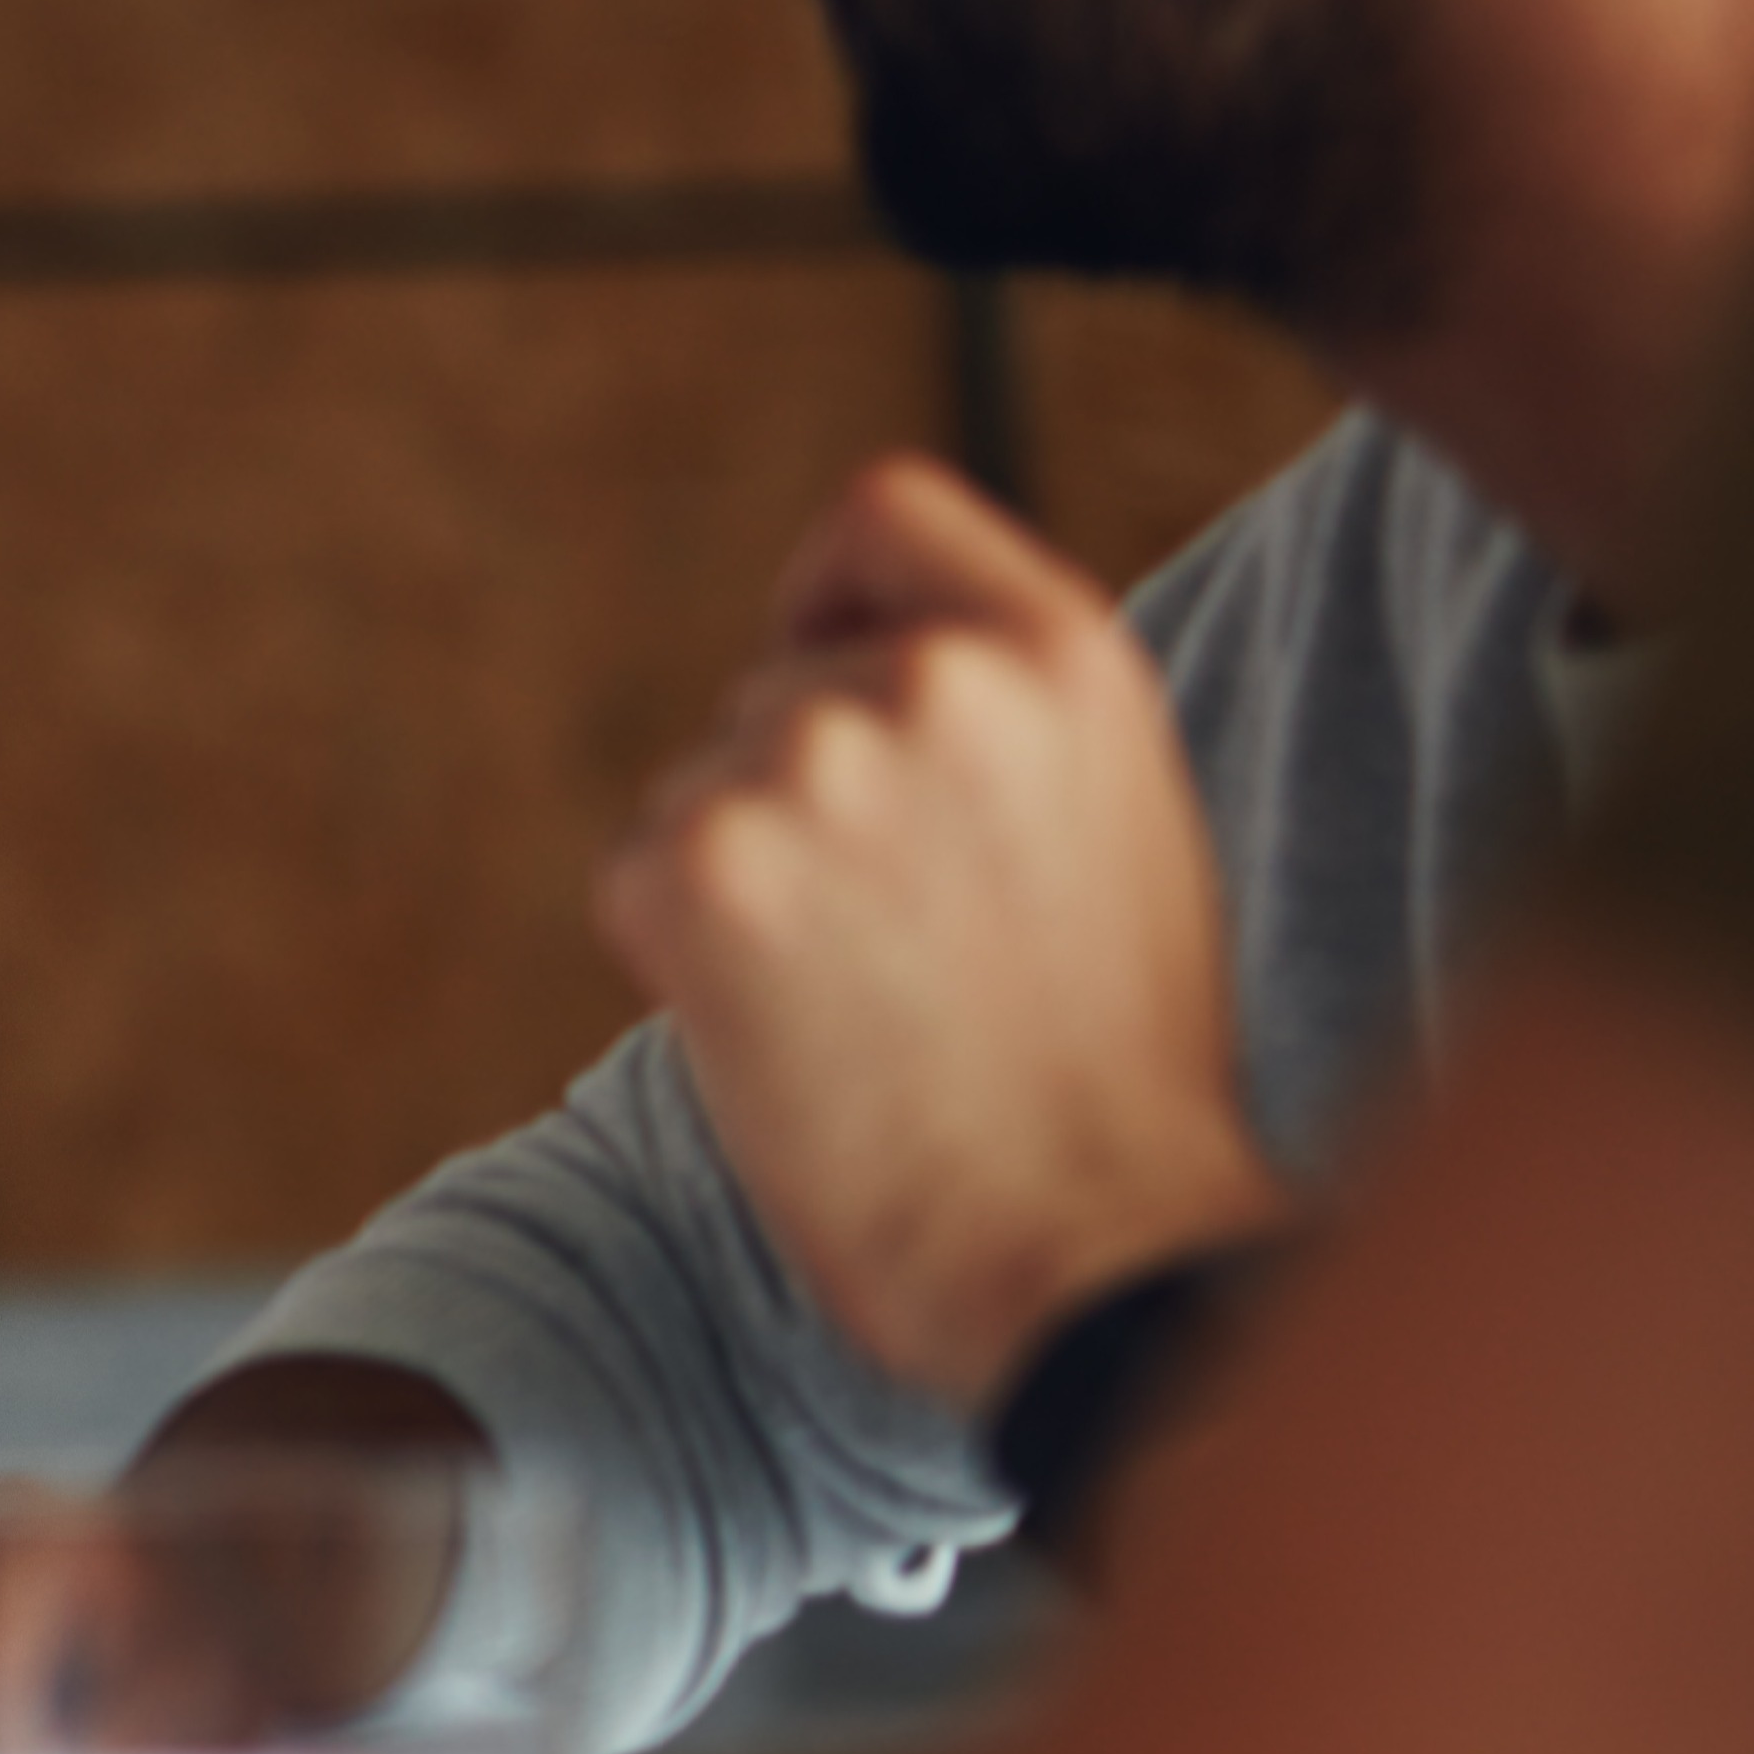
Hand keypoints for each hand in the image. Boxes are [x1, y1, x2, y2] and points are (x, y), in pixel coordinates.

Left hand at [594, 457, 1294, 1408]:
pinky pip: (638, 876)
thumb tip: (870, 658)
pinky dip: (678, 957)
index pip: (880, 509)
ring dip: (747, 888)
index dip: (829, 596)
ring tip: (869, 1006)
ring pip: (702, 790)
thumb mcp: (1116, 819)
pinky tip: (792, 1039)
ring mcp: (805, 764)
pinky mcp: (693, 865)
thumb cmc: (1112, 1066)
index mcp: (1062, 653)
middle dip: (803, 802)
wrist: (1089, 1244)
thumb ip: (1003, 713)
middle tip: (904, 952)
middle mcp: (931, 680)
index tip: (825, 677)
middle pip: (776, 687)